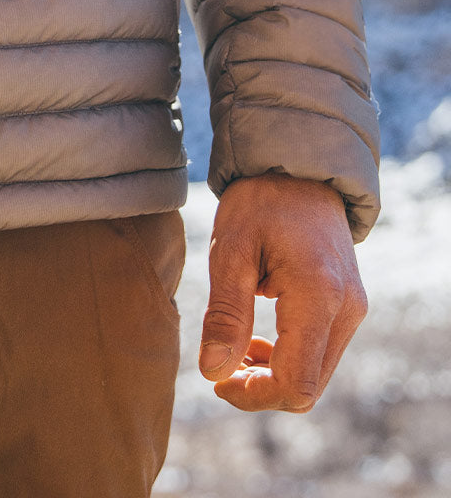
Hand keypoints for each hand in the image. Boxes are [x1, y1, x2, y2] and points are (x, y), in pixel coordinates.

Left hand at [199, 173, 366, 411]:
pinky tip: (254, 340)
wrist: (297, 168)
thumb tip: (212, 373)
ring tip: (231, 349)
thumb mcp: (230, 250)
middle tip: (218, 367)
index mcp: (318, 295)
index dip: (253, 394)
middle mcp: (347, 310)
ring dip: (272, 375)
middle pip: (309, 388)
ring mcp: (353, 310)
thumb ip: (225, 314)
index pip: (295, 382)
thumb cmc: (259, 202)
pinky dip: (287, 359)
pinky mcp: (348, 307)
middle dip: (260, 389)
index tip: (216, 380)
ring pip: (316, 375)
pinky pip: (320, 354)